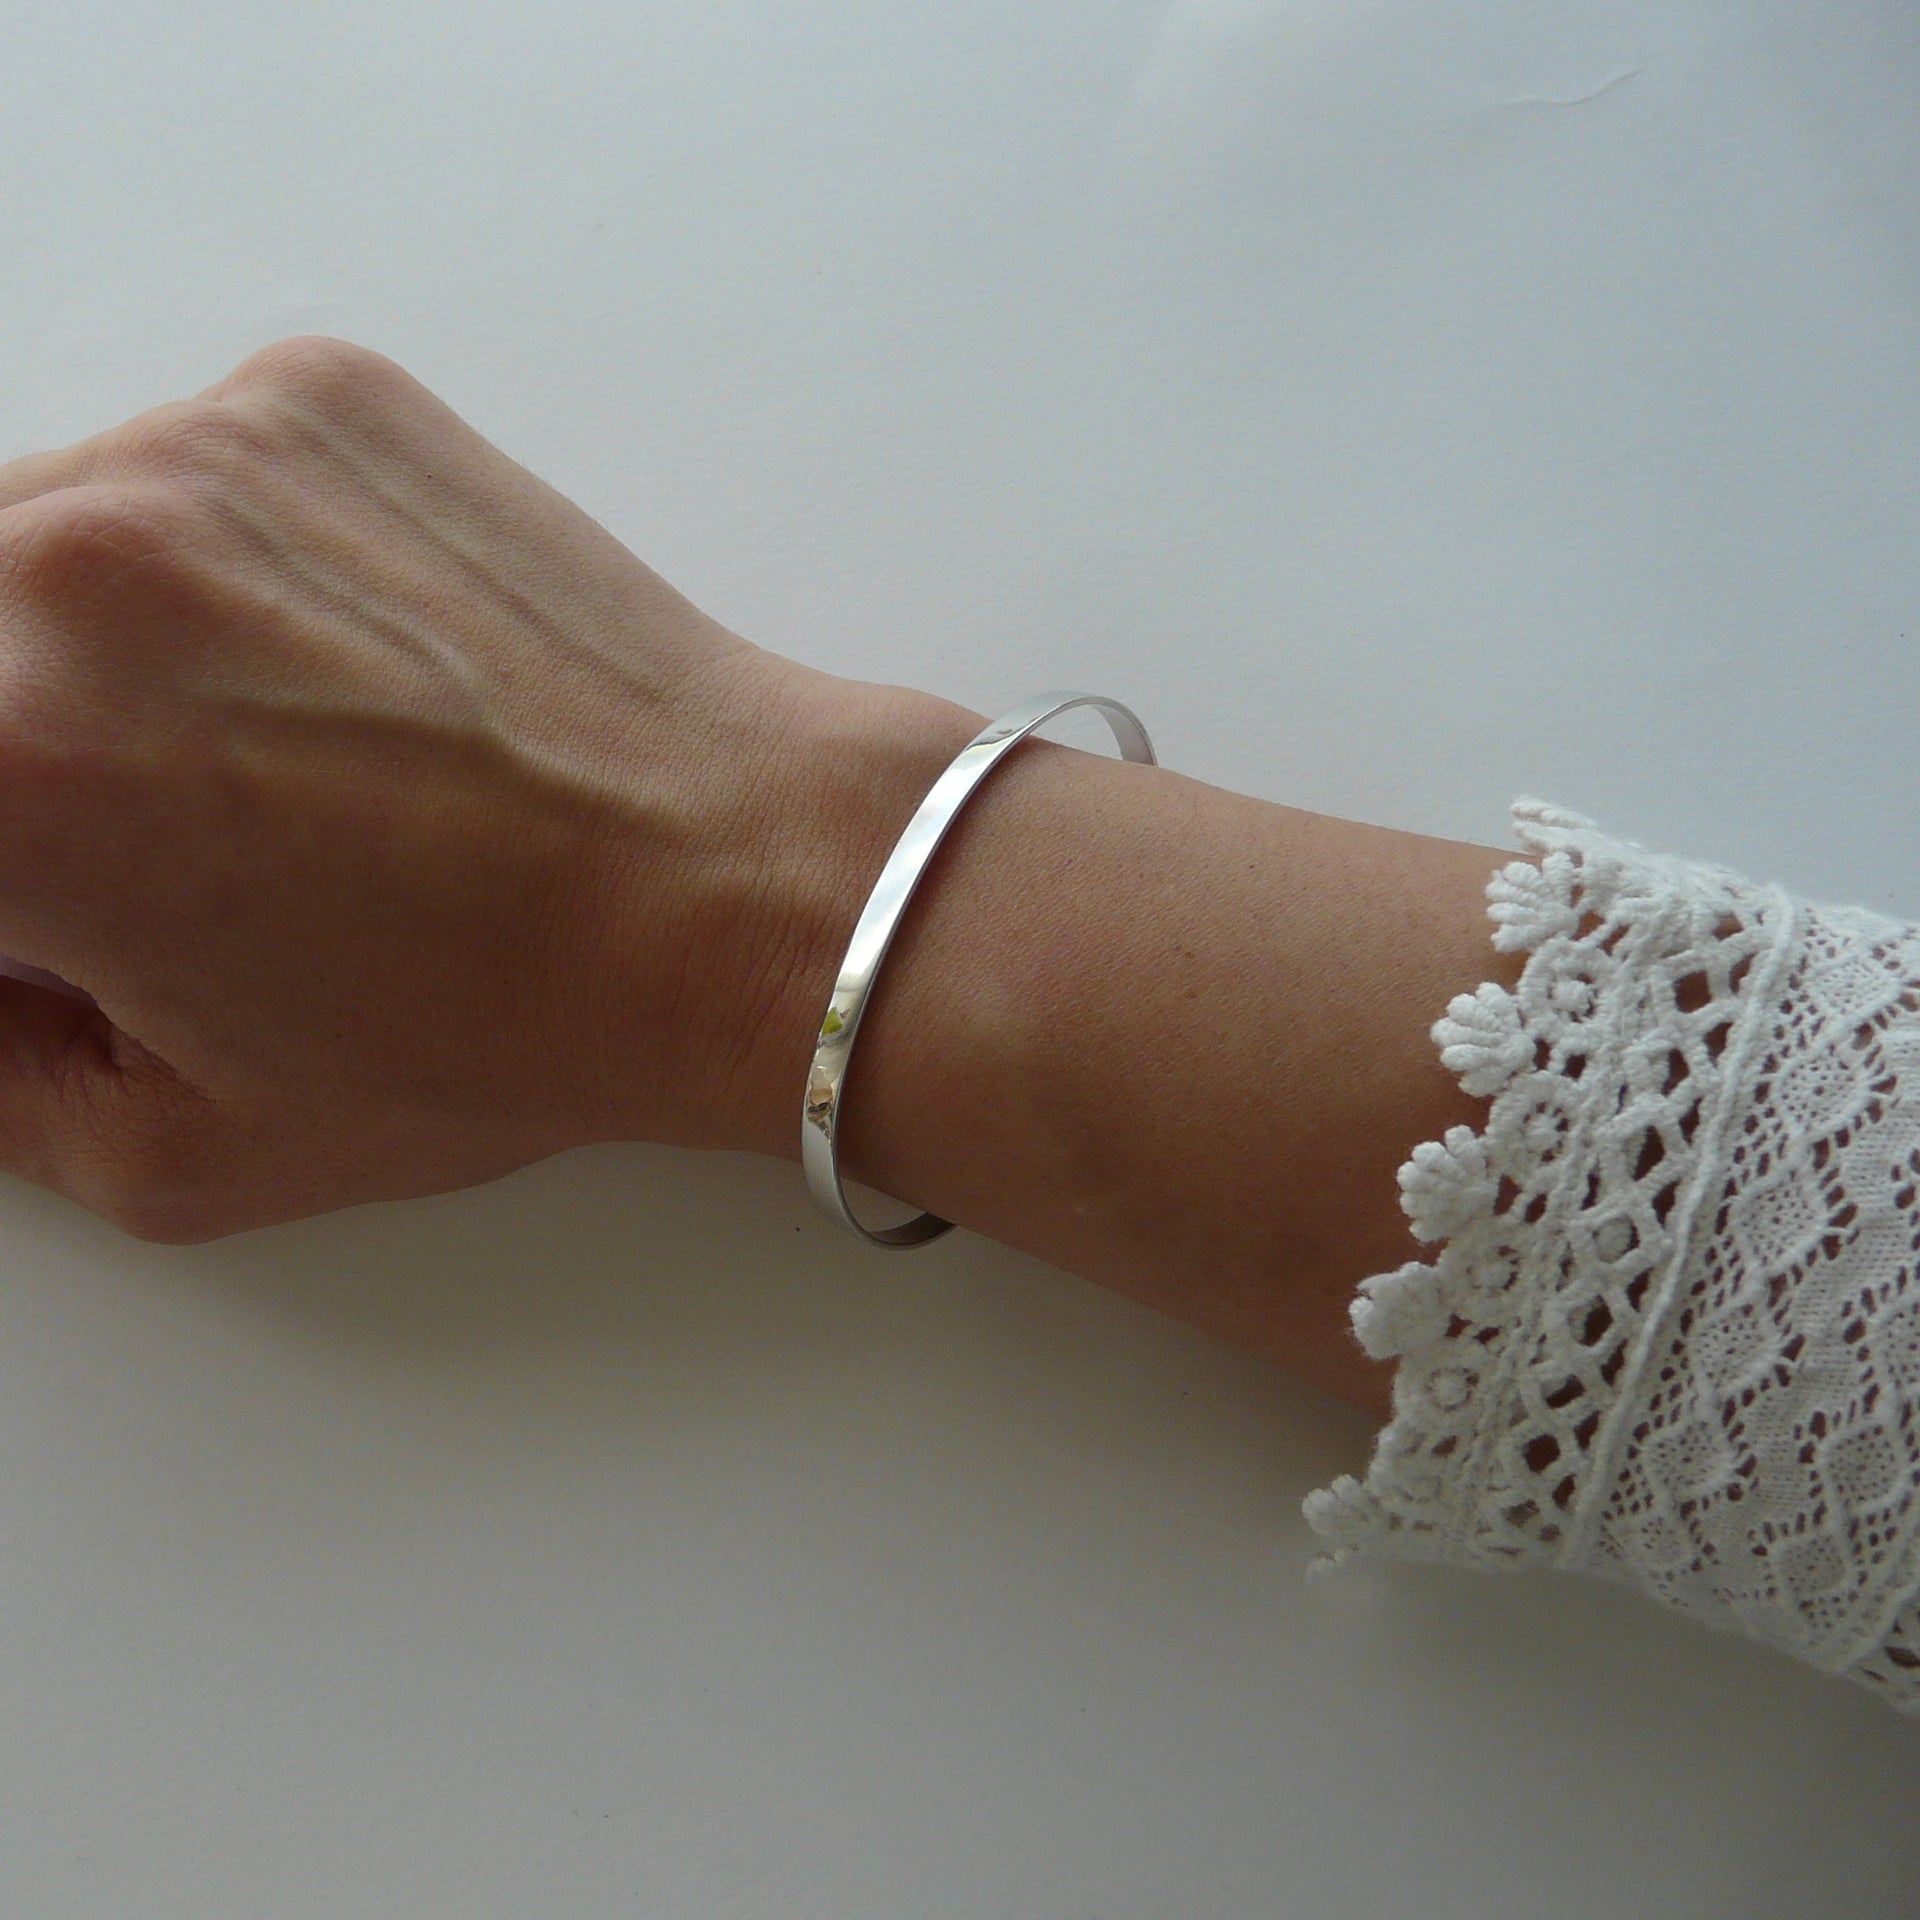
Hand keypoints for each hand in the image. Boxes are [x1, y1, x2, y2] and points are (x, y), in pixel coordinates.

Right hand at [0, 337, 971, 1240]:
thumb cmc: (505, 1022)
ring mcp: (195, 452)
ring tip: (228, 758)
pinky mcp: (309, 396)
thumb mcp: (181, 1143)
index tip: (42, 903)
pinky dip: (186, 572)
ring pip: (14, 544)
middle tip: (115, 834)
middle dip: (1, 760)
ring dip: (61, 650)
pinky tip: (319, 673)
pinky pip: (157, 473)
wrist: (734, 880)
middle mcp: (66, 568)